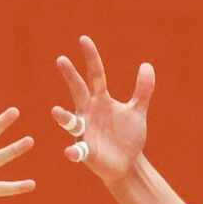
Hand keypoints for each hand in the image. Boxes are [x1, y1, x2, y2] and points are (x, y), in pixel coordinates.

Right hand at [51, 36, 153, 185]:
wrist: (128, 164)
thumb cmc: (128, 137)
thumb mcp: (137, 111)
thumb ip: (142, 89)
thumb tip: (146, 65)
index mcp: (101, 100)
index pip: (95, 74)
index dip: (90, 57)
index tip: (83, 39)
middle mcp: (89, 113)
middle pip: (78, 91)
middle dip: (70, 76)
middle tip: (61, 59)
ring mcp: (85, 132)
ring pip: (71, 122)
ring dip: (63, 117)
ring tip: (56, 112)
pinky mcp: (86, 153)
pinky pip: (77, 151)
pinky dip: (74, 152)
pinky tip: (71, 151)